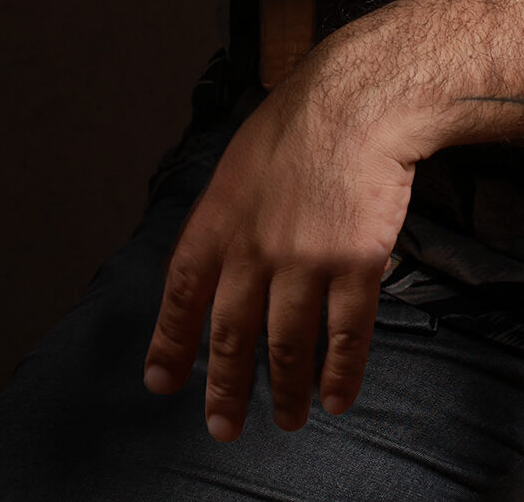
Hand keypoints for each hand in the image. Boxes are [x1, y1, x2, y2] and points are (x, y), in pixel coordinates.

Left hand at [143, 27, 427, 440]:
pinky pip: (346, 335)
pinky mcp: (356, 264)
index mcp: (219, 218)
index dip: (170, 342)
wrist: (361, 98)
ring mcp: (306, 261)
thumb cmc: (303, 116)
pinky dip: (340, 374)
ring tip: (288, 419)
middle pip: (232, 334)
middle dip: (224, 388)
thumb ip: (226, 212)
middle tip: (223, 425)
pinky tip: (336, 397)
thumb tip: (218, 258)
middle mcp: (254, 249)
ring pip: (288, 347)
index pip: (182, 293)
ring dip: (286, 392)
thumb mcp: (241, 157)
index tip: (161, 381)